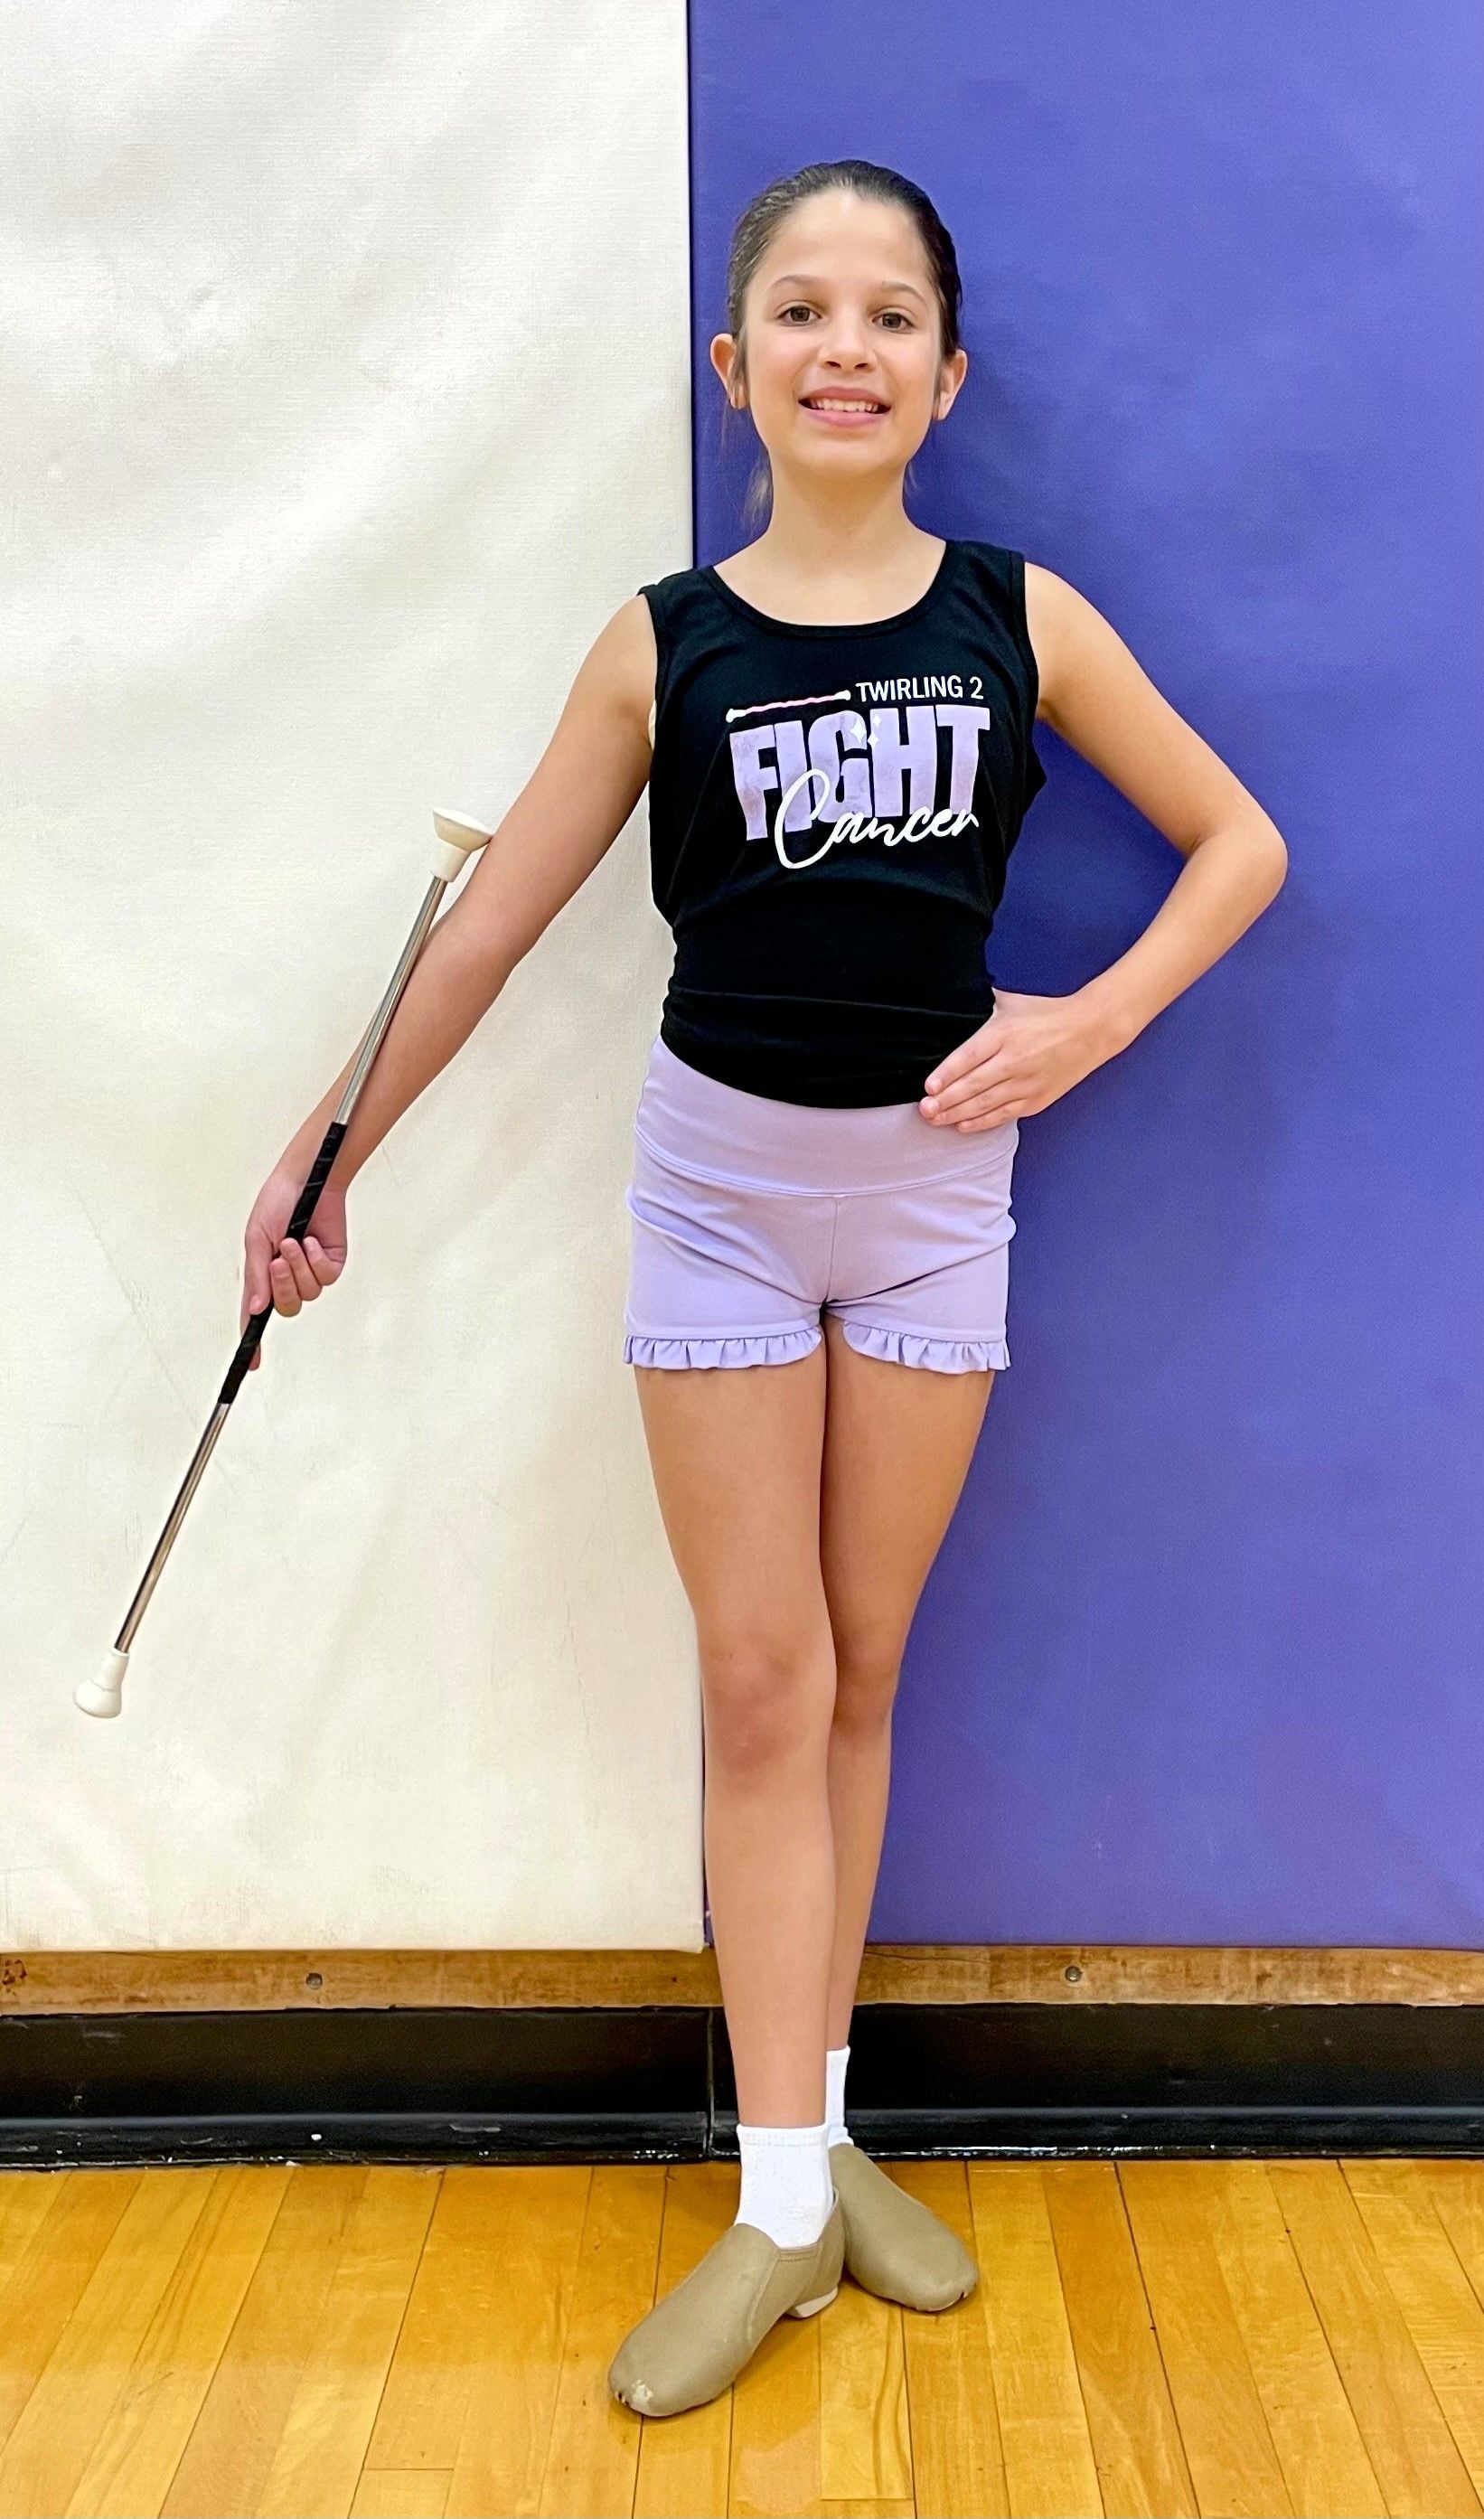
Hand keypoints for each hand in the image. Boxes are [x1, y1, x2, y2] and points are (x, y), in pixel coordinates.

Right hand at [239, 1168, 348, 1370]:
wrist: (305, 1179)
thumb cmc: (276, 1205)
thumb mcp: (256, 1240)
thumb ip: (256, 1276)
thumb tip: (255, 1311)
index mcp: (264, 1276)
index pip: (257, 1317)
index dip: (253, 1342)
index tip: (250, 1365)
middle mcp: (288, 1279)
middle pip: (287, 1308)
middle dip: (282, 1286)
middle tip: (278, 1259)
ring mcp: (312, 1273)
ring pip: (308, 1294)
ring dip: (299, 1267)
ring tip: (293, 1241)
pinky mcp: (333, 1264)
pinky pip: (327, 1277)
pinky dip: (317, 1260)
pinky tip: (313, 1241)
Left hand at [919, 988, 1120, 1130]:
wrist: (1090, 1030)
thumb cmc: (1047, 1013)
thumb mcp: (1012, 1002)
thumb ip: (984, 1008)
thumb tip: (952, 1004)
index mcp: (1004, 1034)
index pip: (968, 1058)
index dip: (947, 1075)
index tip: (929, 1087)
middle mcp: (1014, 1061)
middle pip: (972, 1086)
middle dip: (945, 1101)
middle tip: (925, 1110)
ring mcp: (1026, 1083)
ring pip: (985, 1104)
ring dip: (957, 1114)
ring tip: (936, 1119)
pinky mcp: (1036, 1099)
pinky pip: (1003, 1114)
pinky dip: (982, 1122)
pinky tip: (963, 1125)